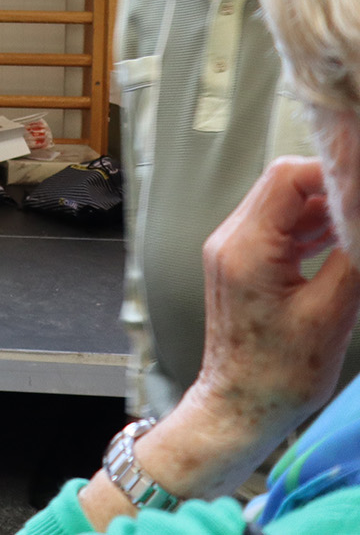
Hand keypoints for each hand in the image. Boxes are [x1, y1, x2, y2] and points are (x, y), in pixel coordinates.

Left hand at [178, 156, 359, 456]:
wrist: (240, 406)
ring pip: (286, 208)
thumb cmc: (280, 372)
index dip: (334, 173)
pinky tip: (347, 244)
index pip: (288, 178)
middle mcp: (232, 239)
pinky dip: (315, 230)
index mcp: (247, 246)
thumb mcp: (330, 315)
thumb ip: (355, 259)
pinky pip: (282, 231)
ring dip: (329, 210)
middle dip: (335, 188)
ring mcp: (234, 250)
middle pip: (285, 186)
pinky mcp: (244, 265)